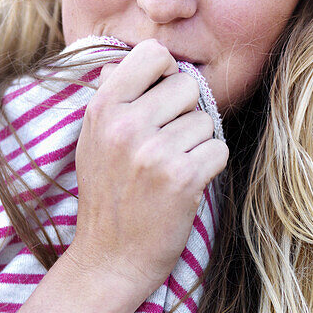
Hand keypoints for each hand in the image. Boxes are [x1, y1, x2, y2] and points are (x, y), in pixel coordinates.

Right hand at [68, 39, 228, 302]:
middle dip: (186, 113)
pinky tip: (185, 185)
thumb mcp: (94, 140)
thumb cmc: (107, 196)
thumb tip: (132, 58)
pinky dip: (209, 167)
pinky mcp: (182, 179)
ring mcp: (154, 152)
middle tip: (166, 145)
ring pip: (206, 120)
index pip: (153, 53)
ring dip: (198, 144)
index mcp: (103, 108)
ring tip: (170, 169)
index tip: (161, 99)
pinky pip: (218, 149)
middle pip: (187, 85)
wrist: (110, 259)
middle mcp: (126, 126)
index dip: (166, 72)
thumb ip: (114, 97)